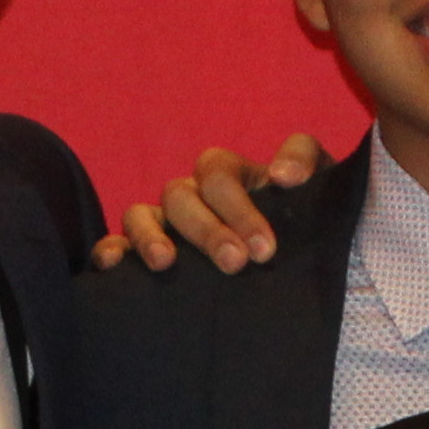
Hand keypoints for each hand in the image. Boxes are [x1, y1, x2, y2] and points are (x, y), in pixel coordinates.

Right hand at [97, 131, 325, 272]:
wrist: (304, 264)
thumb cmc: (304, 220)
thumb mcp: (316, 186)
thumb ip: (304, 162)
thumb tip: (283, 174)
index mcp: (229, 175)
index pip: (219, 173)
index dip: (238, 207)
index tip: (265, 249)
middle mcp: (192, 195)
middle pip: (181, 196)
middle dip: (207, 230)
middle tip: (235, 263)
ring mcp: (165, 223)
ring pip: (141, 213)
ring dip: (151, 236)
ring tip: (167, 263)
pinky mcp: (144, 253)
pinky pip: (116, 243)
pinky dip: (111, 250)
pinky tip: (115, 265)